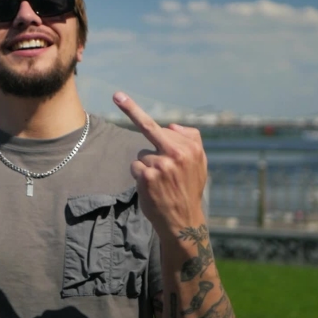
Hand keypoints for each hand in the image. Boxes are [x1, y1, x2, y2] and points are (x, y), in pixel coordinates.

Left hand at [113, 92, 207, 237]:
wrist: (184, 222)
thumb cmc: (189, 190)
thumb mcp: (200, 164)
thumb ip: (191, 141)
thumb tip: (171, 125)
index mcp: (191, 148)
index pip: (165, 129)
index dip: (141, 116)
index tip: (121, 97)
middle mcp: (177, 153)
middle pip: (150, 128)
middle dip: (131, 109)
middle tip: (117, 95)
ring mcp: (162, 164)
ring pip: (142, 155)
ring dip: (147, 166)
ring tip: (161, 182)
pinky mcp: (148, 176)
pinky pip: (136, 167)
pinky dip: (140, 176)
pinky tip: (152, 188)